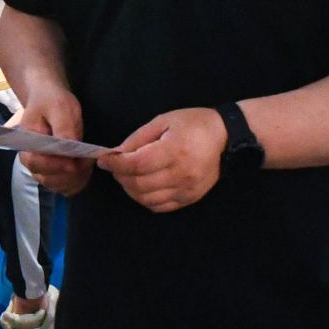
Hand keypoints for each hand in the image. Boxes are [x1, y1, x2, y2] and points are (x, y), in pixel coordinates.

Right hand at [15, 87, 90, 196]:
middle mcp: (32, 160)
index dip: (55, 166)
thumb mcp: (60, 107)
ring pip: (59, 185)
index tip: (74, 163)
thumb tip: (71, 147)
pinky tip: (86, 167)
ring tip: (88, 160)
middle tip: (88, 158)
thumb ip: (63, 128)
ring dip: (76, 178)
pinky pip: (66, 186)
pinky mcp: (55, 173)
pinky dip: (79, 181)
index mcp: (26, 144)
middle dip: (70, 173)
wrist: (50, 100)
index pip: (35, 162)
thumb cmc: (52, 101)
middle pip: (47, 179)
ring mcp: (43, 169)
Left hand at [97, 107, 225, 213]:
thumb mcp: (163, 121)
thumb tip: (116, 154)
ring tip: (128, 176)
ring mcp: (186, 190)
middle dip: (120, 176)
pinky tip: (143, 186)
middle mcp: (180, 174)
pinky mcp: (189, 198)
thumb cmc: (192, 124)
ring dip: (130, 189)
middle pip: (138, 184)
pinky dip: (145, 199)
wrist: (224, 137)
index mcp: (173, 151)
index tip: (104, 160)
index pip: (136, 164)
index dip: (115, 164)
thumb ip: (138, 139)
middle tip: (116, 167)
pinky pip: (159, 206)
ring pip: (146, 199)